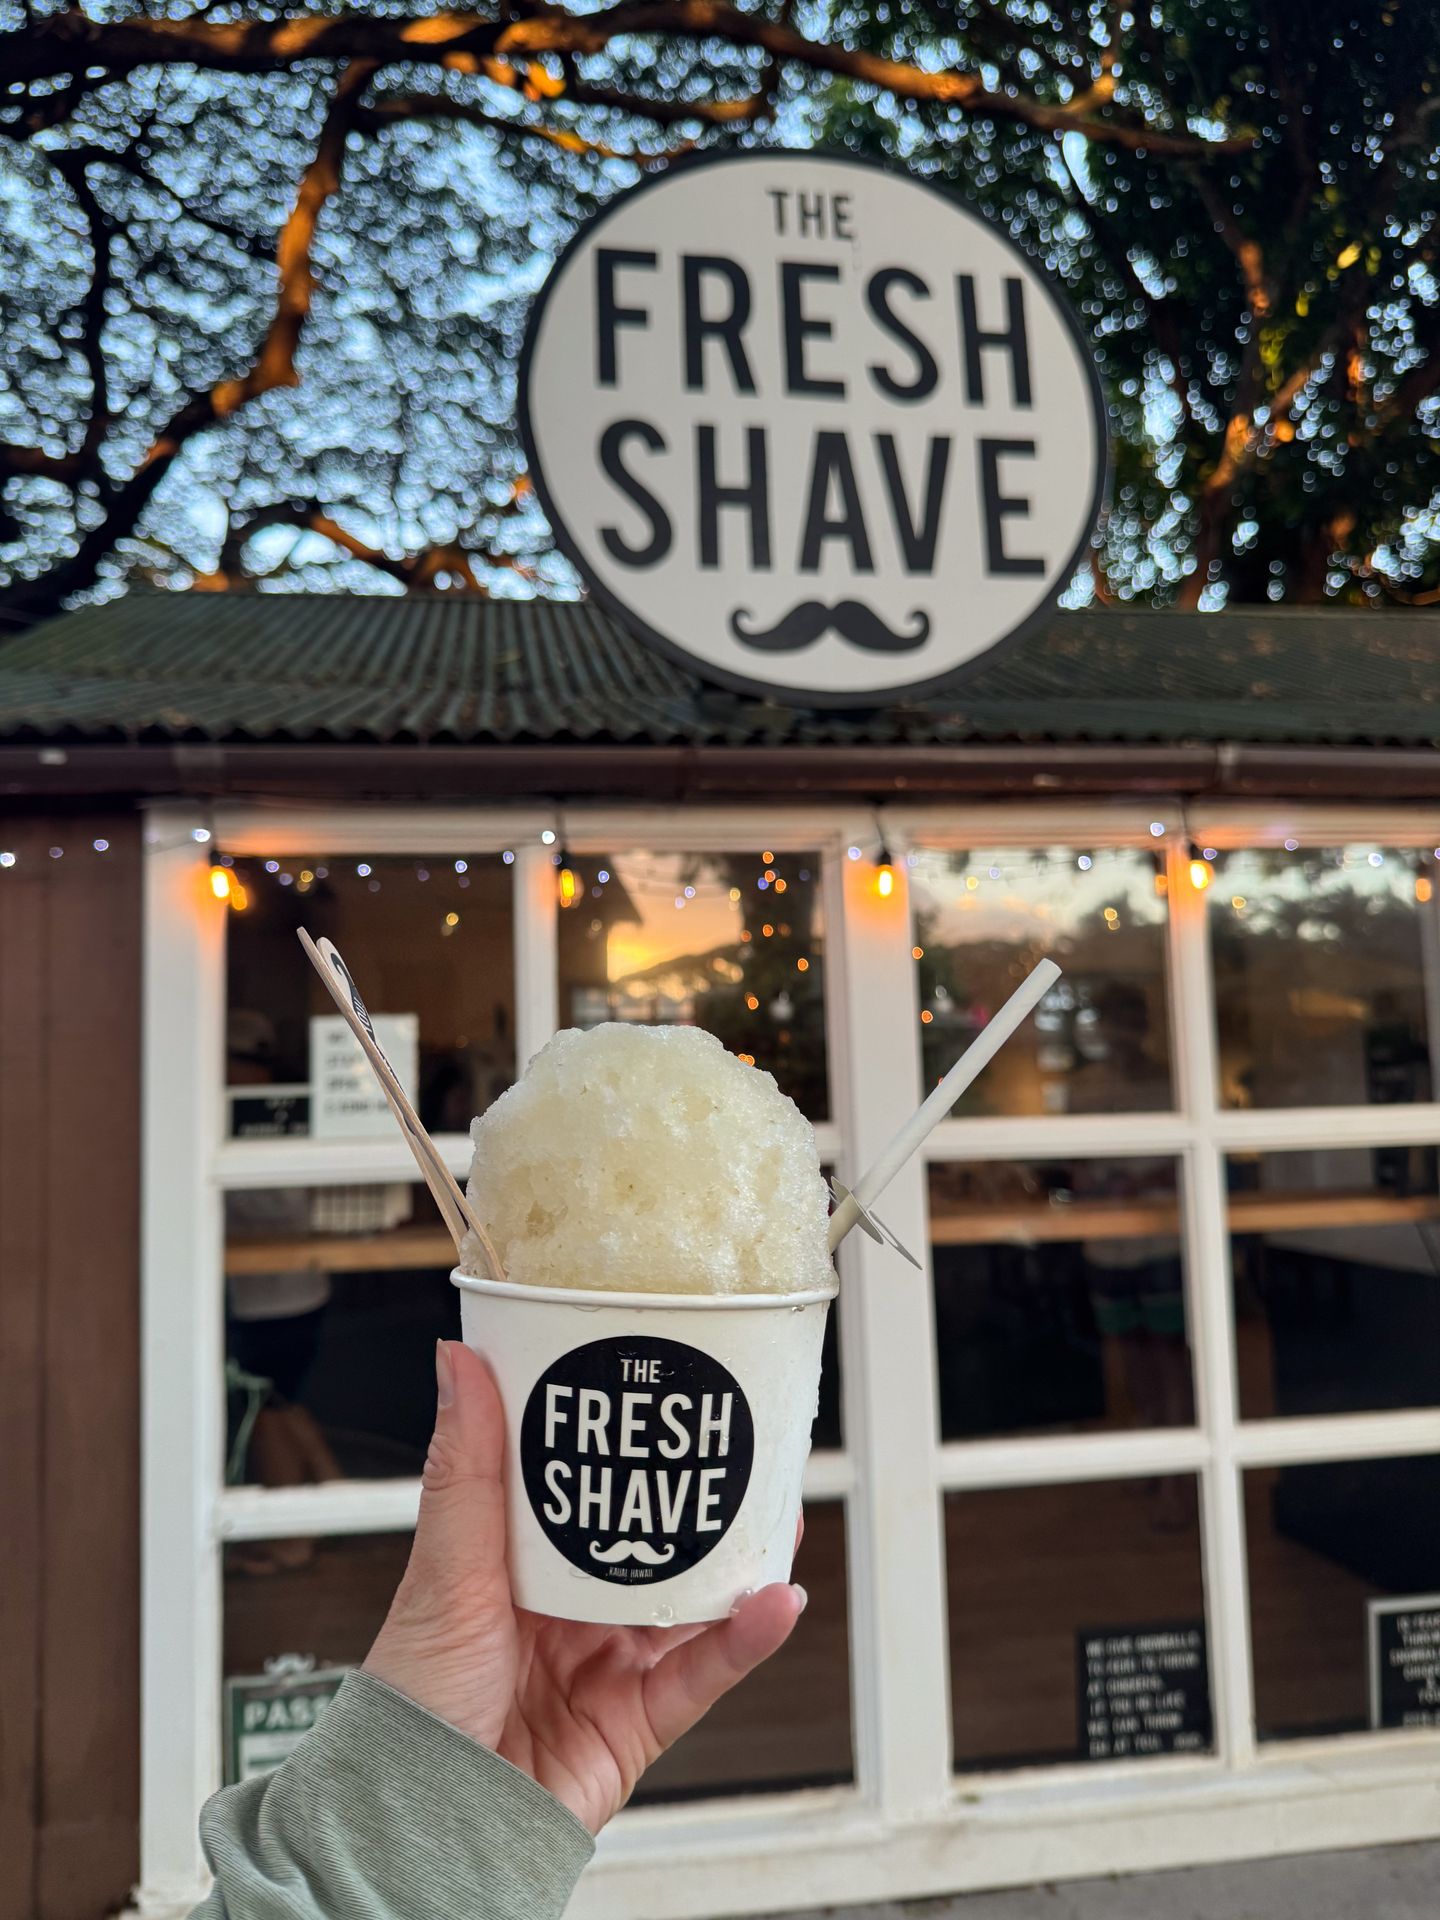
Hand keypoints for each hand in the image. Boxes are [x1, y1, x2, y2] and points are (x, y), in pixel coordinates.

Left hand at [363, 1340, 805, 1832]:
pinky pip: (702, 1674)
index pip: (576, 1486)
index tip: (657, 1389)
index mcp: (512, 1566)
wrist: (422, 1831)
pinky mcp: (637, 1724)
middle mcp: (563, 1611)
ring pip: (688, 1602)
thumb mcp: (444, 1574)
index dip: (618, 1441)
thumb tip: (460, 1362)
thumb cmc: (410, 1713)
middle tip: (742, 1444)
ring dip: (738, 1563)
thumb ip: (468, 1472)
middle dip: (695, 1498)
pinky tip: (774, 1602)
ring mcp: (605, 1666)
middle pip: (646, 1542)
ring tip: (780, 1513)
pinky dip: (744, 1639)